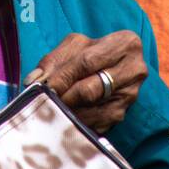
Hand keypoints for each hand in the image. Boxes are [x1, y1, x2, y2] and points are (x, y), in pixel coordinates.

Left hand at [23, 30, 147, 134]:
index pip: (88, 62)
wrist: (114, 65)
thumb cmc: (92, 52)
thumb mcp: (74, 46)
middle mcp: (134, 70)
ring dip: (68, 113)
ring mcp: (130, 95)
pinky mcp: (123, 114)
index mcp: (125, 44)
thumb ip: (53, 60)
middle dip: (64, 97)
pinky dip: (77, 123)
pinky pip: (96, 124)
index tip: (45, 86)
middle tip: (44, 101)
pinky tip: (64, 121)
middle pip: (91, 89)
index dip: (64, 76)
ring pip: (93, 110)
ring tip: (50, 111)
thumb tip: (33, 81)